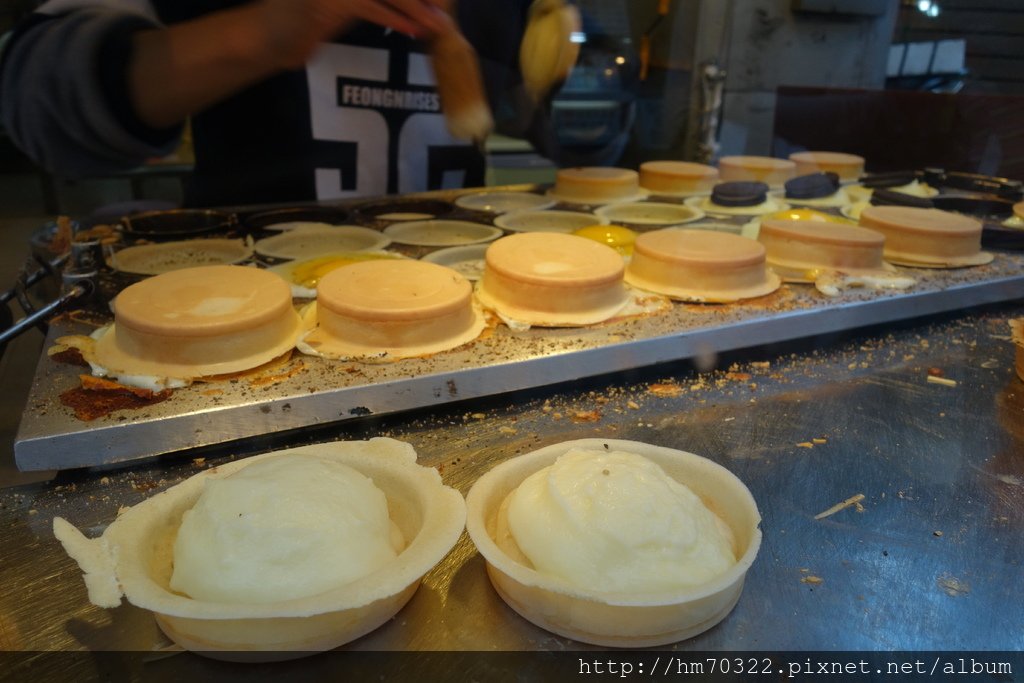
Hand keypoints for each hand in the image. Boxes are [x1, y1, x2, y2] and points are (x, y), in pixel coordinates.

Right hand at [258, 0, 452, 68]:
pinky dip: (395, 19)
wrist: (265, 37)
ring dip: (415, 7)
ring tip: (438, 23)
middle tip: (444, 7)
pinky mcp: (328, 0)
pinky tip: (414, 30)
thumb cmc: (304, 20)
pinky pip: (369, 6)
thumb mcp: (346, 1)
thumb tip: (417, 3)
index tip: (439, 0)